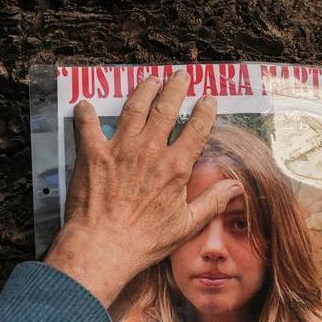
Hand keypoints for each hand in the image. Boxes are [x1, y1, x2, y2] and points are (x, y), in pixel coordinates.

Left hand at [44, 71, 243, 306]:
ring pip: (134, 107)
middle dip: (176, 87)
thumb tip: (235, 187)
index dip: (205, 111)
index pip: (196, 129)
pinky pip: (88, 124)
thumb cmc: (145, 241)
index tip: (208, 99)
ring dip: (143, 89)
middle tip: (180, 75)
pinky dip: (86, 113)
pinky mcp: (92, 153)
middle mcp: (149, 150)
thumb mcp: (186, 225)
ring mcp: (120, 148)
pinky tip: (85, 105)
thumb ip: (211, 202)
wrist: (103, 246)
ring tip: (150, 78)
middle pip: (166, 108)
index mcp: (175, 166)